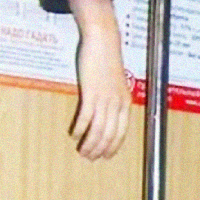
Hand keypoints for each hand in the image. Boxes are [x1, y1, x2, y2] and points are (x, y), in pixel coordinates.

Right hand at [67, 0, 130, 159]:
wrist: (104, 42)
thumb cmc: (108, 61)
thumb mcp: (115, 83)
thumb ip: (113, 98)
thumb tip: (107, 113)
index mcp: (126, 101)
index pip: (122, 132)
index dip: (113, 147)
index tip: (105, 156)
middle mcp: (118, 103)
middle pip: (110, 135)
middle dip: (99, 149)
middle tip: (88, 157)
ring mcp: (105, 99)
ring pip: (98, 130)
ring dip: (89, 144)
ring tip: (81, 151)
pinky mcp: (92, 93)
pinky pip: (86, 118)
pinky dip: (80, 129)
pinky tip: (74, 134)